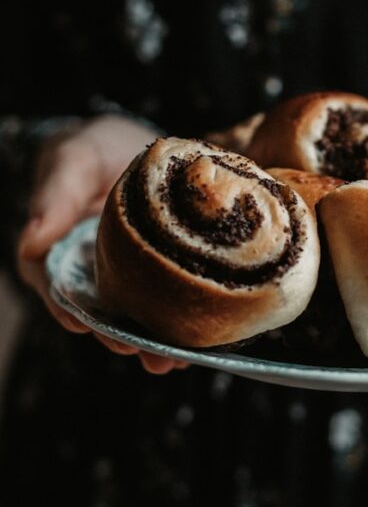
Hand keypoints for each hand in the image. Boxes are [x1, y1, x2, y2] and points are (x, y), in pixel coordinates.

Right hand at [16, 115, 187, 374]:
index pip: (55, 288)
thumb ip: (56, 195)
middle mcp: (89, 274)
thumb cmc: (96, 147)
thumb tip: (31, 240)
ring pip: (134, 319)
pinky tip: (198, 344)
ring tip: (168, 359)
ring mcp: (126, 280)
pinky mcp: (162, 279)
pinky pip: (168, 307)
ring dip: (150, 343)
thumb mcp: (75, 158)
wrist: (144, 146)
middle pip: (98, 315)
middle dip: (118, 335)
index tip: (84, 324)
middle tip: (139, 349)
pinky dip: (180, 328)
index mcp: (58, 252)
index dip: (67, 309)